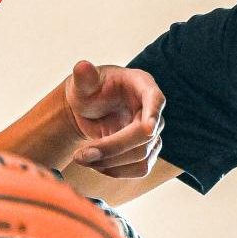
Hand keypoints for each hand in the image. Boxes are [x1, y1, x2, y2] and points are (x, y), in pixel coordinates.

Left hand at [61, 62, 164, 178]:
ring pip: (143, 156)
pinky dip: (116, 171)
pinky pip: (140, 169)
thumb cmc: (88, 90)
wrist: (87, 110)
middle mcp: (152, 109)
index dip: (153, 113)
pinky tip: (95, 164)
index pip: (156, 99)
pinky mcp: (148, 151)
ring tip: (82, 158)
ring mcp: (153, 132)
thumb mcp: (82, 82)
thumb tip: (82, 66)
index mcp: (141, 85)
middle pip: (145, 136)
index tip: (148, 129)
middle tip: (80, 155)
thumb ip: (83, 76)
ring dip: (111, 163)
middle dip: (112, 148)